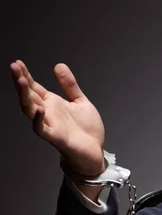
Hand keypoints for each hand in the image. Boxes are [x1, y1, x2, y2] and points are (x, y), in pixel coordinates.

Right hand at [10, 60, 105, 176]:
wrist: (95, 151)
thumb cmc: (87, 130)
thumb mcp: (80, 102)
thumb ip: (69, 85)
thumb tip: (59, 65)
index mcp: (53, 104)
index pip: (34, 88)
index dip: (26, 76)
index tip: (18, 63)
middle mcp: (48, 113)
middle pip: (29, 96)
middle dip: (20, 81)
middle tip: (13, 66)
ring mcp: (50, 125)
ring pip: (31, 110)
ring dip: (24, 96)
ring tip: (20, 81)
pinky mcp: (56, 137)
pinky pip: (42, 129)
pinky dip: (38, 120)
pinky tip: (39, 109)